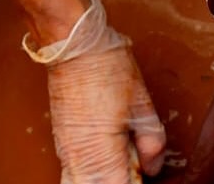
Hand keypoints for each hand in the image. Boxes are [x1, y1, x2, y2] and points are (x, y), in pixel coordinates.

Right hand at [24, 0, 166, 182]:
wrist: (73, 43)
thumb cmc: (106, 66)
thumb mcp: (141, 102)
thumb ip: (152, 140)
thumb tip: (153, 165)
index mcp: (104, 155)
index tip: (144, 175)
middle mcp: (80, 161)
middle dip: (118, 183)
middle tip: (133, 171)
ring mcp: (66, 154)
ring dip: (102, 180)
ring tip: (120, 165)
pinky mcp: (60, 143)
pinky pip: (71, 174)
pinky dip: (89, 174)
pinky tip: (105, 158)